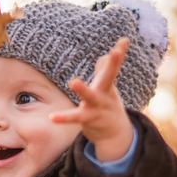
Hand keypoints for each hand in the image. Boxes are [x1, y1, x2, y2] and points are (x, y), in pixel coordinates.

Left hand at [50, 38, 134, 161]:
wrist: (116, 136)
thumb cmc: (107, 107)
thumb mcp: (107, 90)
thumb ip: (103, 72)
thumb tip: (103, 56)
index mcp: (108, 85)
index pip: (114, 67)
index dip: (119, 53)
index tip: (124, 40)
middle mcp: (105, 94)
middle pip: (109, 77)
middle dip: (113, 64)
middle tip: (114, 53)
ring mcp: (97, 107)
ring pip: (90, 97)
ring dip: (83, 89)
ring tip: (73, 81)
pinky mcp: (87, 119)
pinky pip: (75, 118)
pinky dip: (64, 118)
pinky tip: (52, 117)